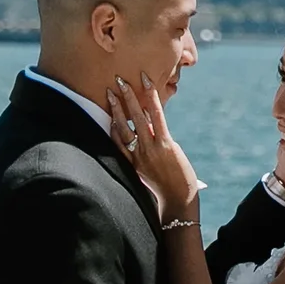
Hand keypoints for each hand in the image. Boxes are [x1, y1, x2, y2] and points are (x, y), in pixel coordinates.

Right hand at [106, 71, 201, 221]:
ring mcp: (150, 149)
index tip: (106, 104)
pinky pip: (156, 118)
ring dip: (129, 97)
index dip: (111, 119)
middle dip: (116, 103)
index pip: (116, 137)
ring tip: (124, 81)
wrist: (178, 201)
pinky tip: (149, 86)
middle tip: (112, 85)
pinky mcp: (165, 145)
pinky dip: (152, 100)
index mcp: (130, 162)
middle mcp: (136, 154)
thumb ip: (144, 157)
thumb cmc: (166, 189)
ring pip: (136, 118)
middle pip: (122, 124)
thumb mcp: (149, 174)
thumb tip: (148, 137)